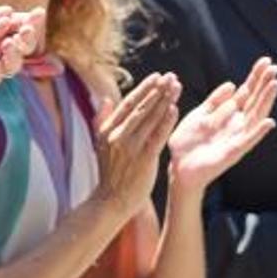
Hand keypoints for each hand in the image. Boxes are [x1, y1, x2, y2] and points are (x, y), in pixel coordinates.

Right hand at [91, 73, 181, 218]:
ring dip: (165, 100)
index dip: (144, 88)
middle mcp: (118, 135)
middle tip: (171, 76)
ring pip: (150, 118)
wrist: (111, 201)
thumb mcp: (100, 144)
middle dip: (158, 89)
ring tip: (176, 87)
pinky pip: (157, 136)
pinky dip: (166, 121)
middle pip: (141, 106)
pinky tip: (175, 109)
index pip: (128, 103)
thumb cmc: (110, 173)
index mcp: (108, 129)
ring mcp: (131, 146)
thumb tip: (107, 99)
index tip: (157, 76)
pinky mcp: (144, 158)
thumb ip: (103, 119)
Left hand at [168, 57, 276, 192]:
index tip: (265, 61)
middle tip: (274, 67)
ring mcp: (237, 137)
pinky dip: (258, 131)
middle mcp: (237, 124)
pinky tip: (269, 122)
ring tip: (275, 84)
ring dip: (265, 100)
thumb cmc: (190, 141)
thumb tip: (233, 84)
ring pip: (255, 116)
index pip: (246, 91)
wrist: (179, 166)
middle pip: (254, 100)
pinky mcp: (232, 152)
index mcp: (228, 114)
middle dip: (263, 84)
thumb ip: (216, 101)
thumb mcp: (200, 114)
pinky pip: (247, 141)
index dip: (255, 77)